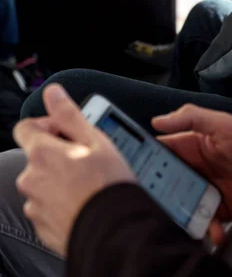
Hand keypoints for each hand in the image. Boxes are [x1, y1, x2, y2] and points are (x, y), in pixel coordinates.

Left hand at [13, 85, 134, 256]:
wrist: (112, 231)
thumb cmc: (106, 185)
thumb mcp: (94, 139)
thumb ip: (68, 114)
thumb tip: (53, 92)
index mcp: (42, 154)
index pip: (25, 127)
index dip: (45, 125)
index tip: (64, 131)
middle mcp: (31, 179)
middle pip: (36, 156)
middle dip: (57, 154)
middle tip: (85, 158)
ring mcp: (34, 204)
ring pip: (42, 182)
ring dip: (58, 178)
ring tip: (87, 182)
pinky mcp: (41, 226)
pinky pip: (47, 205)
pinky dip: (60, 201)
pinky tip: (82, 201)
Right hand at [153, 105, 231, 243]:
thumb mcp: (223, 123)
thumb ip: (191, 117)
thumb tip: (156, 121)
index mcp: (192, 145)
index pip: (162, 150)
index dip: (144, 157)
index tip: (128, 168)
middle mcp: (195, 168)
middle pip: (165, 180)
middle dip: (156, 190)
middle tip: (147, 201)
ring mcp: (205, 190)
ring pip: (179, 203)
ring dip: (176, 212)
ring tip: (174, 220)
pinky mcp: (218, 211)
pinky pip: (202, 221)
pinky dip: (205, 228)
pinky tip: (213, 232)